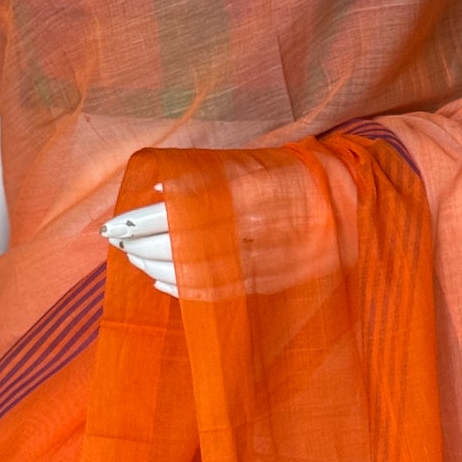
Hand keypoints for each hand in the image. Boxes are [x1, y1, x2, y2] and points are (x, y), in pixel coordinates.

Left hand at [99, 171, 345, 296]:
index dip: (142, 222)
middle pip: (179, 247)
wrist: (346, 207)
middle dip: (141, 246)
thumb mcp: (248, 168)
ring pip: (192, 273)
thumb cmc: (291, 180)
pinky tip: (160, 282)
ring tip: (133, 258)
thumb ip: (204, 180)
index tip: (115, 223)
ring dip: (155, 268)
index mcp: (245, 198)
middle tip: (117, 240)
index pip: (178, 215)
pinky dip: (180, 289)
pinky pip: (212, 293)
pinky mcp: (263, 281)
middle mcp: (250, 232)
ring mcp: (258, 260)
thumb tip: (154, 190)